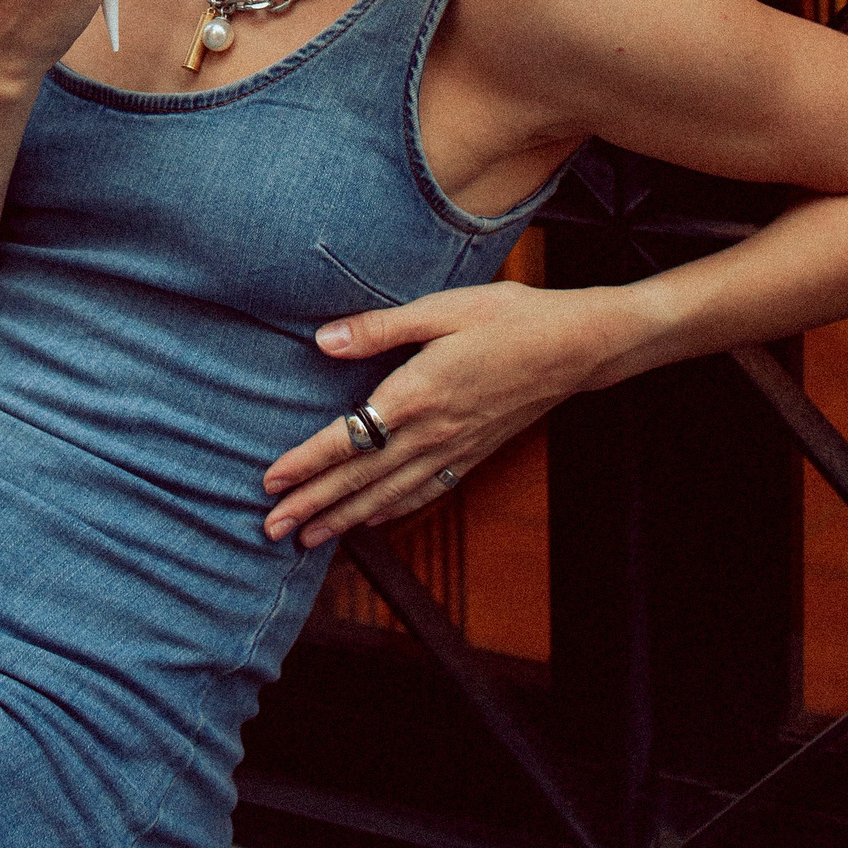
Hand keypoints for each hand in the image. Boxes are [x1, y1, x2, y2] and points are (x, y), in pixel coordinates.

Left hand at [261, 280, 630, 546]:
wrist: (576, 346)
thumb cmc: (510, 318)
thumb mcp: (442, 309)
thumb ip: (380, 328)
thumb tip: (323, 340)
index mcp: (417, 394)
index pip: (348, 437)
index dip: (306, 462)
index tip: (270, 481)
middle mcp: (432, 432)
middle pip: (360, 478)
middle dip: (313, 505)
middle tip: (270, 529)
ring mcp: (455, 449)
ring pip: (389, 494)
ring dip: (344, 519)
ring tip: (307, 539)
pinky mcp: (473, 454)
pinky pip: (425, 492)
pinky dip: (393, 511)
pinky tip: (372, 521)